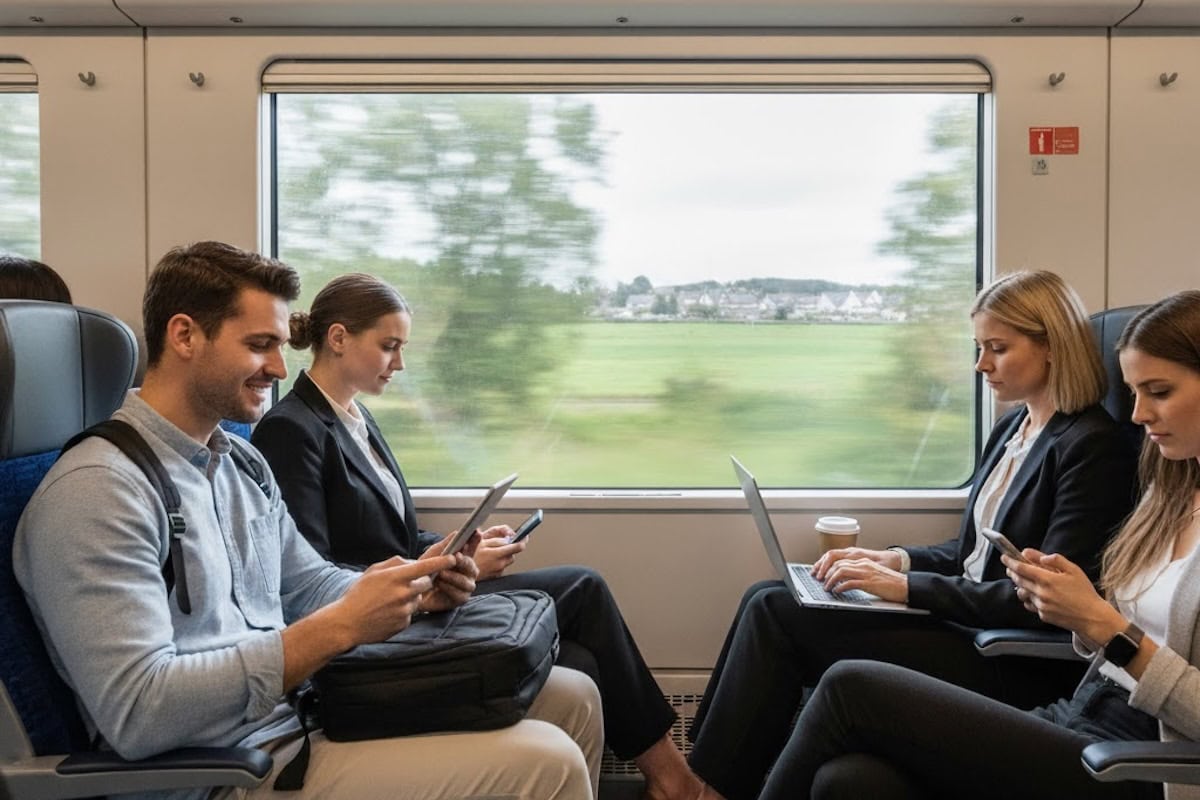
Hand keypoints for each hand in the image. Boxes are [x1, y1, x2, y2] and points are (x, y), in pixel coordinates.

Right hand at [336, 555, 454, 644]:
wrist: (347, 623)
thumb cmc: (358, 594)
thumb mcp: (374, 571)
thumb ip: (396, 564)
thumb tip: (412, 563)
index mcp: (396, 577)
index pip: (426, 567)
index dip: (442, 562)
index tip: (453, 558)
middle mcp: (404, 593)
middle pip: (426, 583)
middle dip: (420, 581)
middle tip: (404, 584)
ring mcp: (405, 609)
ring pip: (418, 599)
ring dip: (410, 597)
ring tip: (389, 601)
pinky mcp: (404, 623)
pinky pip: (411, 613)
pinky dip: (403, 611)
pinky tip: (387, 612)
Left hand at [418, 538, 478, 611]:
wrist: (414, 590)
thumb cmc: (425, 571)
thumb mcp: (434, 555)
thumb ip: (446, 544)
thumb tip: (457, 532)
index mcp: (462, 559)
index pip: (472, 548)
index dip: (475, 541)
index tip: (476, 533)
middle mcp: (467, 573)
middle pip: (472, 566)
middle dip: (464, 561)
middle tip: (456, 557)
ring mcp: (465, 586)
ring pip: (467, 582)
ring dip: (453, 577)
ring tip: (440, 574)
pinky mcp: (460, 599)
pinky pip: (460, 594)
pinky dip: (449, 588)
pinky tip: (440, 584)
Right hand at [474, 525, 524, 579]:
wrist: (462, 574)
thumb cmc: (469, 558)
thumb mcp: (481, 542)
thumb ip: (496, 538)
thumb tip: (508, 536)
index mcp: (497, 553)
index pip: (518, 546)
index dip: (523, 540)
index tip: (525, 536)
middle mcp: (500, 563)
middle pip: (513, 553)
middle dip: (509, 547)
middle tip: (499, 544)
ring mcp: (499, 570)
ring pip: (508, 559)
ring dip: (504, 554)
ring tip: (491, 553)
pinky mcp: (497, 575)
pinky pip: (503, 565)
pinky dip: (499, 561)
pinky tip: (489, 560)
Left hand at [821, 558, 908, 602]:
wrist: (905, 586)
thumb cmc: (890, 583)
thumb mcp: (872, 574)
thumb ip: (859, 574)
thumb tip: (844, 581)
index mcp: (863, 561)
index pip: (841, 560)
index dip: (828, 566)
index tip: (821, 573)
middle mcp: (863, 564)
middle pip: (838, 564)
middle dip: (826, 572)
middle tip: (820, 580)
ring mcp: (866, 573)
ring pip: (841, 571)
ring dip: (831, 579)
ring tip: (827, 587)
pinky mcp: (869, 583)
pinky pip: (850, 583)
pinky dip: (841, 586)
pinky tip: (837, 591)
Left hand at [1003, 549, 1123, 641]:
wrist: (1092, 617)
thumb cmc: (1085, 593)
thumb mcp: (1073, 570)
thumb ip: (1054, 559)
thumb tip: (1034, 554)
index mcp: (1048, 580)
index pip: (1021, 568)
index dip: (1010, 561)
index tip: (1005, 557)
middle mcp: (1041, 593)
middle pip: (1018, 580)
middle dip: (1012, 571)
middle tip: (1011, 567)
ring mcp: (1041, 605)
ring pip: (1022, 593)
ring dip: (1020, 585)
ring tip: (1026, 581)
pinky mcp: (1043, 615)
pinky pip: (1030, 604)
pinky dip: (1030, 598)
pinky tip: (1037, 594)